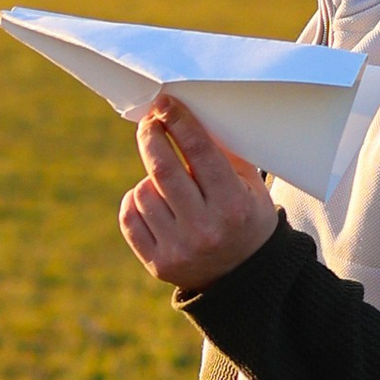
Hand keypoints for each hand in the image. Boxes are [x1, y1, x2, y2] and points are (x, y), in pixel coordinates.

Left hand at [118, 95, 281, 293]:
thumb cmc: (245, 218)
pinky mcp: (157, 263)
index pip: (199, 152)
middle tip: (150, 120)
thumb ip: (224, 152)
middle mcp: (204, 229)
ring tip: (166, 180)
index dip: (179, 122)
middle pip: (163, 169)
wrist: (242, 276)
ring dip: (149, 177)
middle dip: (152, 136)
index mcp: (232, 205)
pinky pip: (129, 217)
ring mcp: (178, 249)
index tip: (165, 103)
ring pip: (143, 192)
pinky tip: (151, 198)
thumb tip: (187, 114)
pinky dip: (135, 200)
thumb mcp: (250, 185)